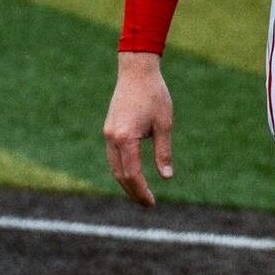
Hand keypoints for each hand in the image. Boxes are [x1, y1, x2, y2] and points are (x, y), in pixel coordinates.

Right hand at [103, 52, 173, 206]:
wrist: (137, 71)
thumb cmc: (155, 95)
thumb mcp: (165, 124)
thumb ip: (163, 151)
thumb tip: (166, 177)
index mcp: (126, 138)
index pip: (132, 174)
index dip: (141, 191)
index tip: (151, 203)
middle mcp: (112, 138)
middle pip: (120, 174)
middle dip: (133, 191)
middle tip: (148, 204)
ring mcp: (108, 134)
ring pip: (114, 166)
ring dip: (126, 182)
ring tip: (141, 193)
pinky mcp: (108, 129)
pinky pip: (113, 156)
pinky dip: (122, 169)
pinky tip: (133, 174)